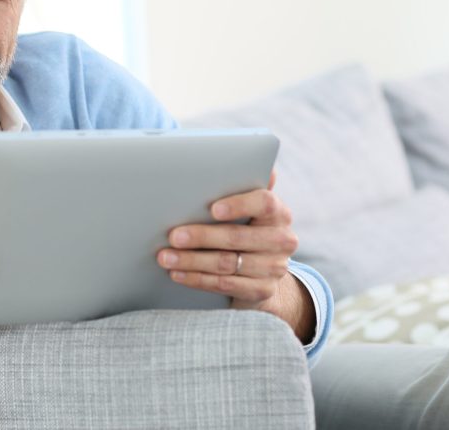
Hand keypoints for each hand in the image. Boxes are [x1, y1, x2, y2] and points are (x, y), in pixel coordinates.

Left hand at [156, 170, 313, 338]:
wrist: (262, 272)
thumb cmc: (245, 228)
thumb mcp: (247, 208)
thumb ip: (241, 186)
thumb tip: (237, 157)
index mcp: (278, 212)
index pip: (265, 202)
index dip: (239, 204)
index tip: (212, 208)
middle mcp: (282, 239)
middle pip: (237, 237)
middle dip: (201, 236)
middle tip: (172, 235)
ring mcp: (274, 267)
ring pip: (227, 264)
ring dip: (192, 261)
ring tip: (165, 257)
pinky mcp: (262, 290)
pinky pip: (225, 285)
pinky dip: (197, 279)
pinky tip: (178, 274)